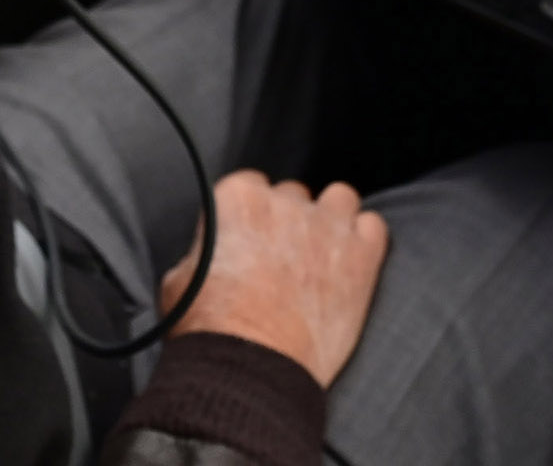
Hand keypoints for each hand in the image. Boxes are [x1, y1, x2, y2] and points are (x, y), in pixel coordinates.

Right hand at [159, 170, 389, 388]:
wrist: (250, 367)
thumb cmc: (210, 330)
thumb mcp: (178, 280)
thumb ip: (199, 253)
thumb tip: (207, 259)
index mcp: (238, 199)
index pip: (249, 185)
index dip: (249, 216)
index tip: (249, 240)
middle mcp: (285, 202)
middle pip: (293, 195)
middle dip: (289, 222)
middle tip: (283, 260)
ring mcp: (327, 226)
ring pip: (339, 198)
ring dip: (331, 220)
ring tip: (322, 255)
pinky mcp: (361, 256)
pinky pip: (374, 226)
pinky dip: (365, 240)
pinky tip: (352, 264)